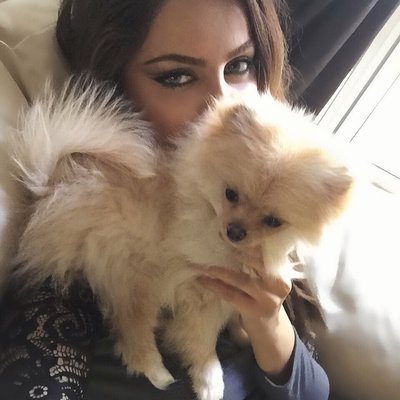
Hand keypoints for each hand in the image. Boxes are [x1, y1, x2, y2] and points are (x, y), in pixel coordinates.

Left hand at [199, 248, 294, 382]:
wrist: (269, 326)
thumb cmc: (264, 294)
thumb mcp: (266, 277)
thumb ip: (258, 262)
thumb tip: (235, 237)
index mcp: (283, 271)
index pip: (266, 253)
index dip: (249, 243)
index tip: (233, 234)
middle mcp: (280, 284)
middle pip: (255, 264)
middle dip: (235, 254)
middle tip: (217, 246)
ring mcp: (269, 299)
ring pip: (242, 280)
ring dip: (221, 272)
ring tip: (206, 265)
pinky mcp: (255, 311)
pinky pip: (232, 295)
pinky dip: (216, 287)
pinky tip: (204, 281)